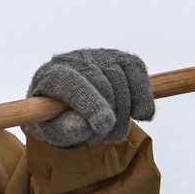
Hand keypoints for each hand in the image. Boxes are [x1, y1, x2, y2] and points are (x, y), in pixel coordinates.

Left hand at [24, 49, 155, 147]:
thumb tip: (82, 125)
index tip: (103, 125)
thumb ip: (65, 129)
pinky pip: (138, 71)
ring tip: (116, 131)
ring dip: (126, 111)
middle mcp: (75, 59)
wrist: (75, 108)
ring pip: (121, 77)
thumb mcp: (55, 131)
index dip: (89, 102)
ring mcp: (100, 56)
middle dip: (110, 113)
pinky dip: (143, 96)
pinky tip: (139, 114)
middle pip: (99, 80)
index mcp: (51, 76)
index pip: (70, 81)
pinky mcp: (122, 59)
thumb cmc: (61, 120)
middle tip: (108, 137)